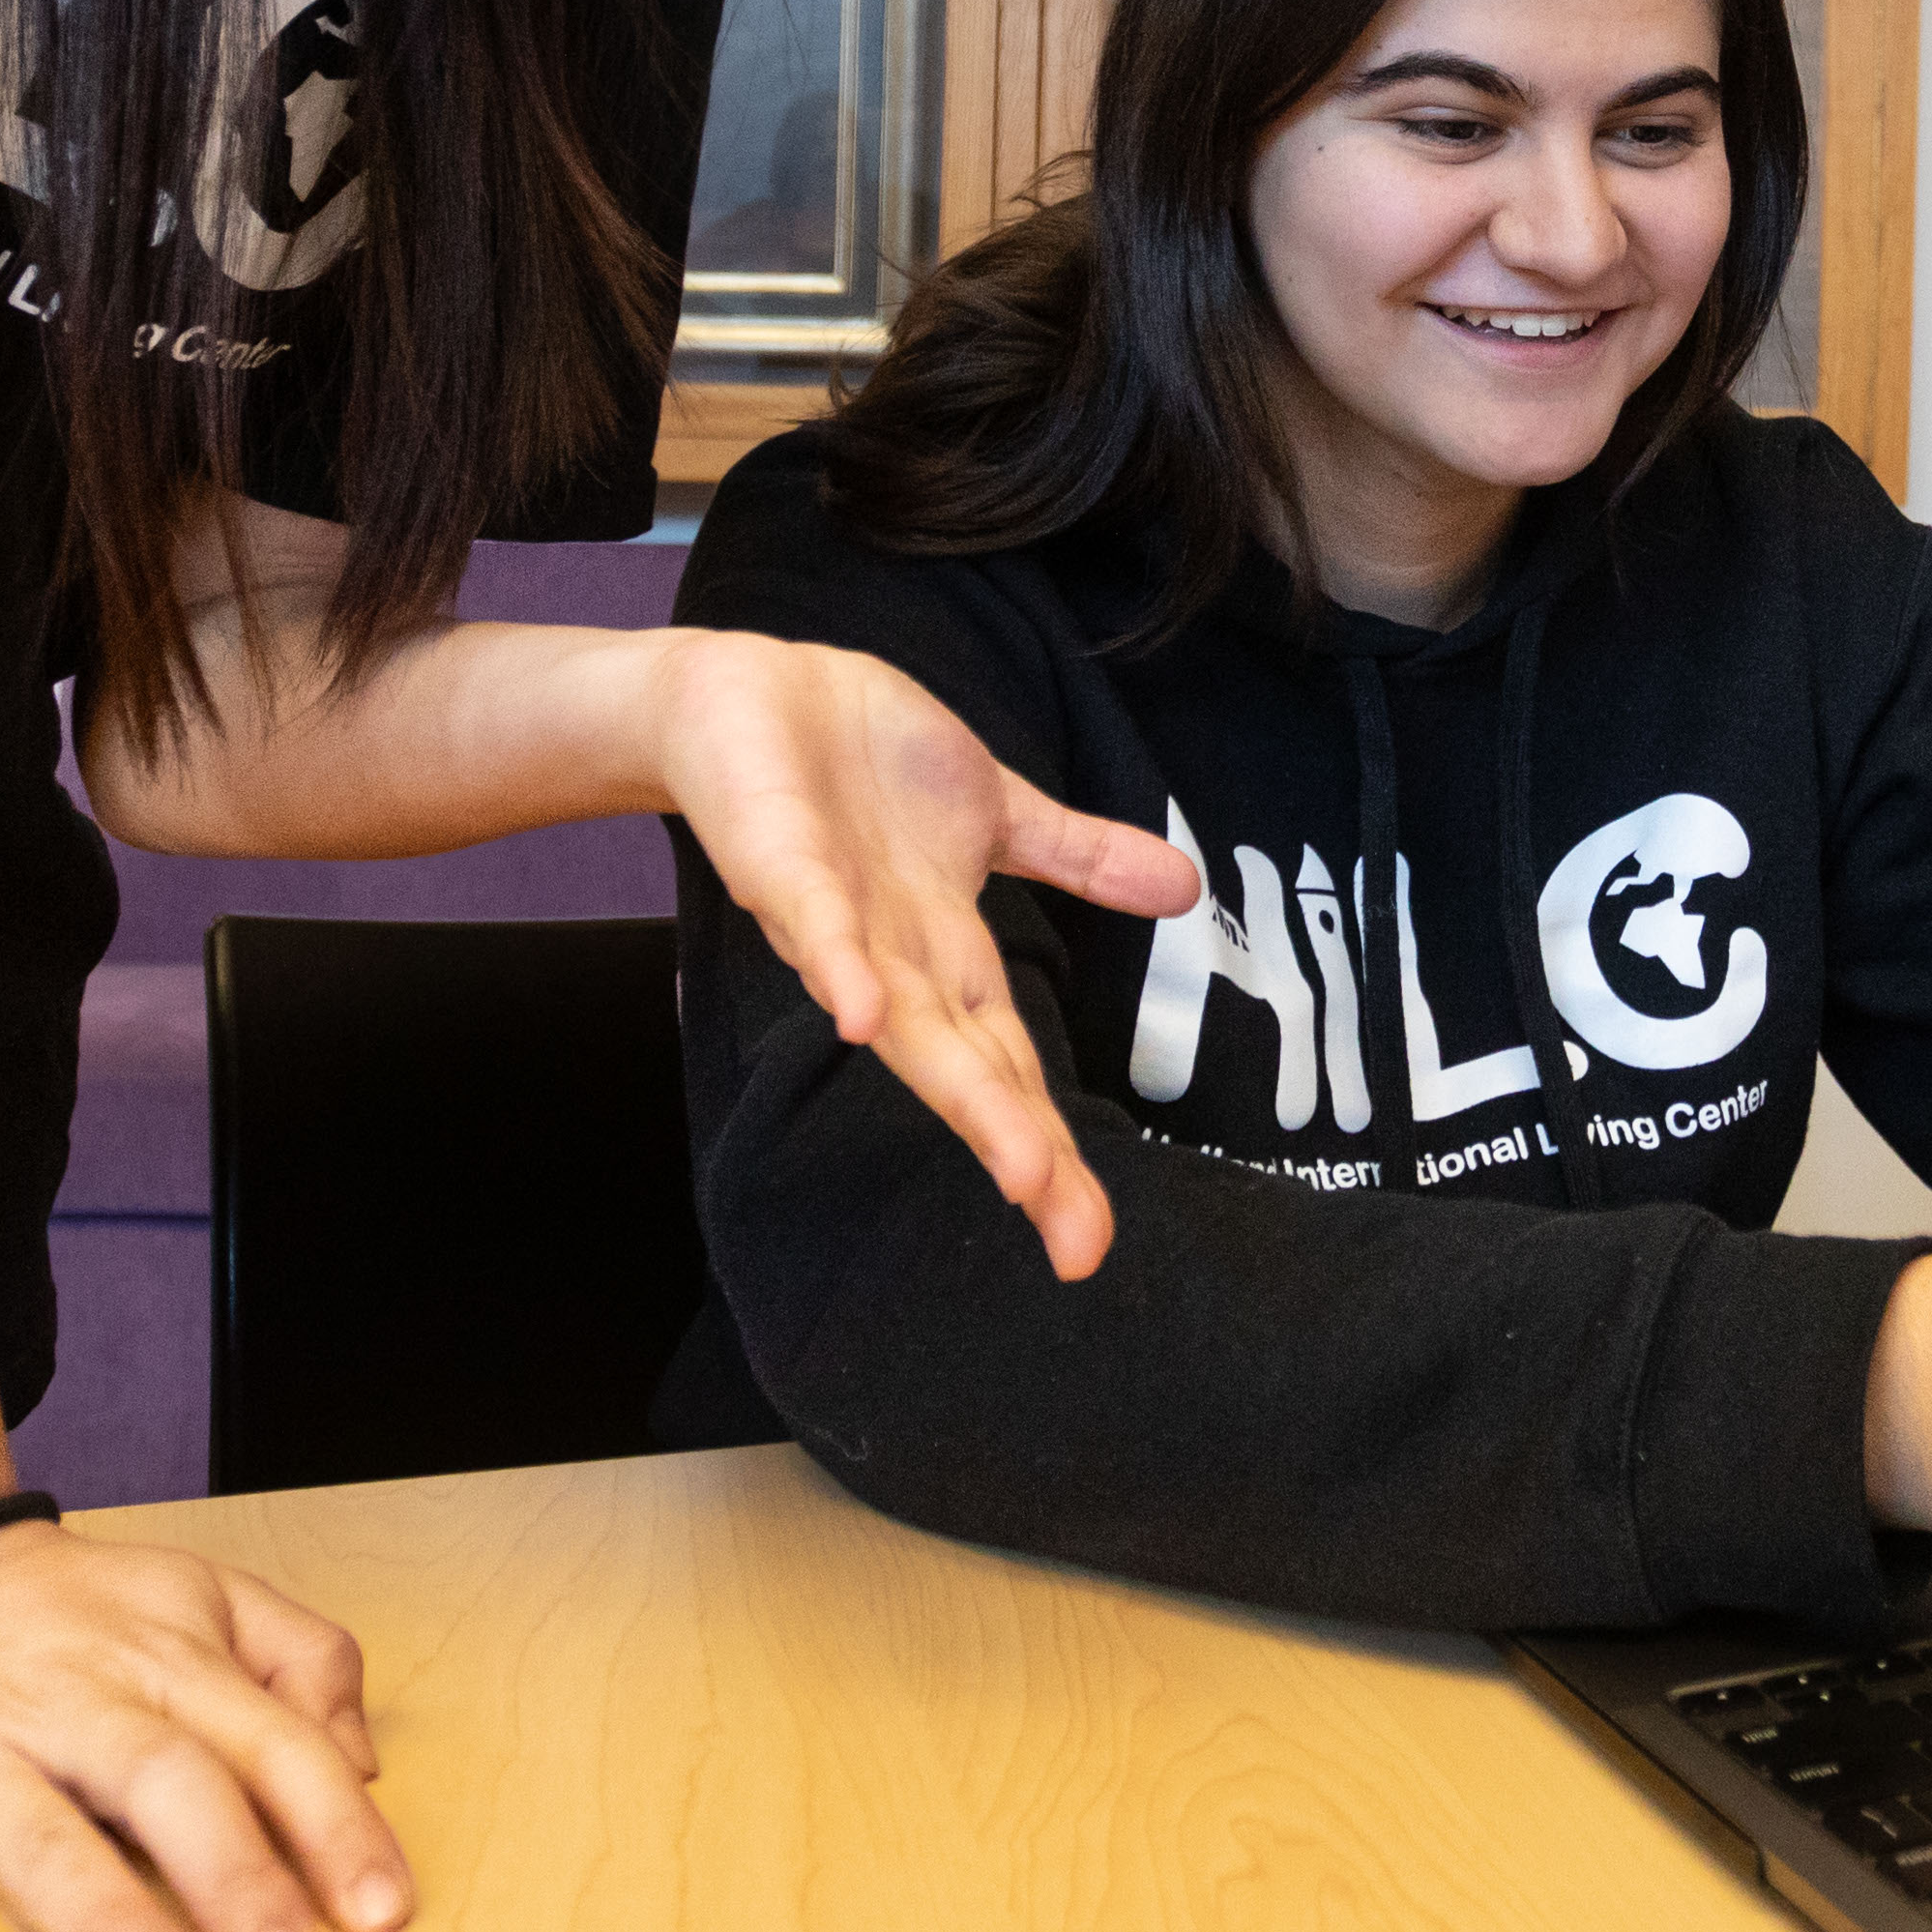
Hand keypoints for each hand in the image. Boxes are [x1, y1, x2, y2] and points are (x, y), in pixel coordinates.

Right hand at [0, 1514, 408, 1931]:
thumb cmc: (61, 1613)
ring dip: (98, 1915)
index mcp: (164, 1663)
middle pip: (168, 1786)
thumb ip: (301, 1660)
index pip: (272, 1746)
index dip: (336, 1828)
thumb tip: (365, 1761)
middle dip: (236, 1878)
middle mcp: (70, 1706)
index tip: (387, 1909)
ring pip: (40, 1837)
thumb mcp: (199, 1595)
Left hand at [646, 628, 1200, 1281]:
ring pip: (901, 1023)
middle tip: (1077, 1241)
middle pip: (966, 1072)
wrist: (744, 689)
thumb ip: (1081, 857)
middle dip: (1021, 1149)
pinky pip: (814, 921)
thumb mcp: (995, 806)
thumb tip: (1187, 889)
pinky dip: (839, 968)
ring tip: (1017, 1167)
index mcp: (944, 951)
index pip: (1009, 1065)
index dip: (1052, 1148)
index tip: (1090, 1241)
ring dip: (958, 1093)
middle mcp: (893, 960)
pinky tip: (864, 1017)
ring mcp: (836, 920)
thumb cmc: (861, 760)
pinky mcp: (783, 865)